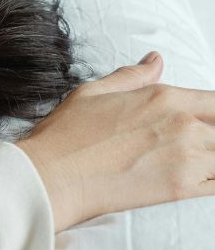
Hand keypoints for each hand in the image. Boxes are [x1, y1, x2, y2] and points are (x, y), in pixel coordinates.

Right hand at [15, 51, 214, 231]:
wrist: (50, 177)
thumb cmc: (64, 137)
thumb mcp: (93, 92)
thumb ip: (132, 77)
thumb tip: (155, 61)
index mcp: (165, 97)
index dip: (214, 114)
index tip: (206, 124)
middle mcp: (183, 124)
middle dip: (211, 140)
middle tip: (191, 150)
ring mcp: (186, 157)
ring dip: (211, 160)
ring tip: (193, 166)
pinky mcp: (181, 189)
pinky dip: (213, 182)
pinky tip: (201, 181)